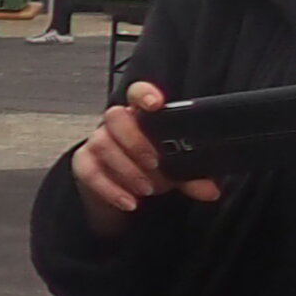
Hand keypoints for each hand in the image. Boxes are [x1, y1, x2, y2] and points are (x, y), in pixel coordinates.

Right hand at [71, 80, 208, 229]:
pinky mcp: (83, 163)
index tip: (155, 104)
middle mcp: (116, 124)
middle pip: (116, 117)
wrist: (121, 190)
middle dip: (136, 141)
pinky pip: (90, 172)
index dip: (144, 94)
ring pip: (103, 145)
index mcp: (141, 116)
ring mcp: (97, 142)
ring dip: (127, 170)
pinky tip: (129, 201)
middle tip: (155, 163)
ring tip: (147, 189)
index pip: (138, 94)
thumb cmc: (149, 169)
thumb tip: (211, 190)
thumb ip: (192, 176)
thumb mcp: (174, 170)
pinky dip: (110, 189)